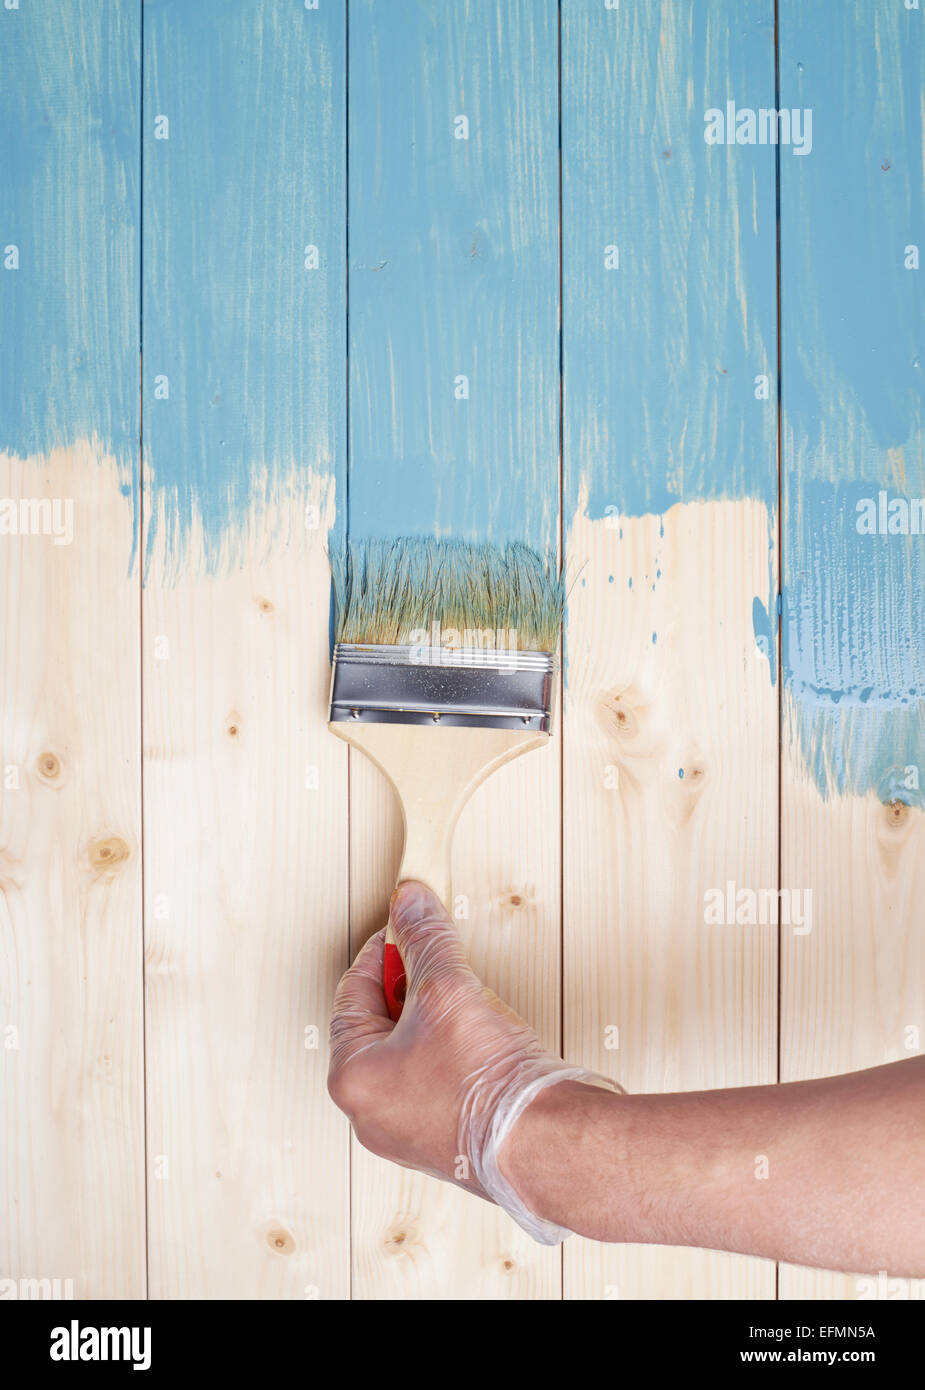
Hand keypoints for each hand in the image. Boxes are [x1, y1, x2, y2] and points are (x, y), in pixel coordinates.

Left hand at [327, 880, 620, 1243]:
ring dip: (434, 1019)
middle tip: (437, 963)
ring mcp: (407, 1133)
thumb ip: (425, 938)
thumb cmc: (483, 1083)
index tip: (405, 929)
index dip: (383, 951)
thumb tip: (411, 904)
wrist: (543, 1142)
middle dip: (410, 986)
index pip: (352, 993)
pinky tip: (481, 1040)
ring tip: (465, 1000)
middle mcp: (370, 1114)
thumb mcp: (447, 987)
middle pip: (380, 1024)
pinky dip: (452, 1052)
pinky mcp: (445, 1141)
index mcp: (352, 1079)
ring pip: (410, 1053)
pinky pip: (435, 1081)